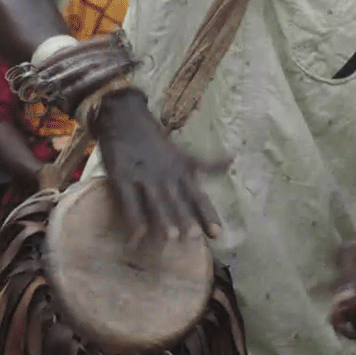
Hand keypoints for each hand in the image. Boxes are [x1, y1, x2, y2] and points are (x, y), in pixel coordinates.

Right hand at [92, 89, 223, 241]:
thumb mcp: (184, 153)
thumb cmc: (156, 141)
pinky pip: (129, 202)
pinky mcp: (122, 177)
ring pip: (156, 200)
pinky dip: (132, 219)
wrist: (126, 117)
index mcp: (182, 170)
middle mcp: (166, 175)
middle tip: (194, 237)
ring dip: (164, 218)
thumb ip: (207, 164)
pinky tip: (136, 236)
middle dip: (187, 218)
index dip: (207, 215)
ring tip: (171, 237)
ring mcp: (144, 176)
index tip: (217, 234)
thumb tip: (233, 160)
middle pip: (178, 200)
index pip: (198, 196)